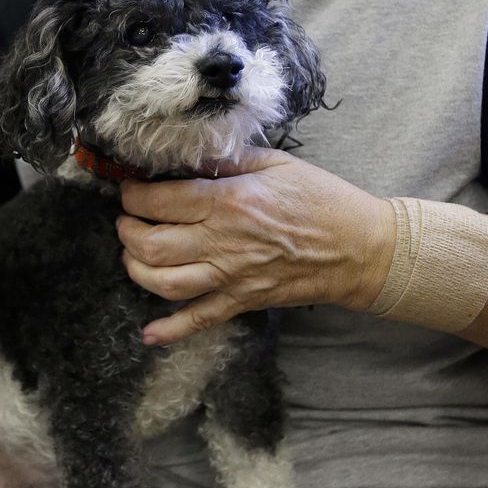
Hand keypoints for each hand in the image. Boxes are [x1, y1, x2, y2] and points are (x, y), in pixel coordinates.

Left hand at [116, 148, 394, 343]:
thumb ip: (228, 158)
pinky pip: (199, 320)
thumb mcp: (275, 163)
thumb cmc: (322, 200)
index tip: (129, 189)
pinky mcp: (243, 301)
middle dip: (127, 231)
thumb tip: (189, 154)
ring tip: (133, 254)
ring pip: (163, 282)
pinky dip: (170, 330)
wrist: (360, 248)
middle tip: (126, 220)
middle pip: (151, 244)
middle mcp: (223, 241)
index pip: (160, 201)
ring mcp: (232, 276)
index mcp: (229, 200)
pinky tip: (149, 333)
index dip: (133, 195)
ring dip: (137, 270)